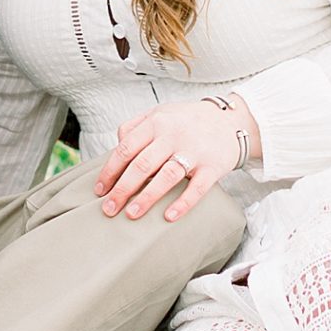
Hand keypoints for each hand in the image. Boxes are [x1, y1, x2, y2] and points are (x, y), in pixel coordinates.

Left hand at [95, 94, 260, 222]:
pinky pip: (197, 188)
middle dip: (122, 189)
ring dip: (146, 197)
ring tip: (131, 214)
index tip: (100, 189)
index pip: (126, 148)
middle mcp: (174, 135)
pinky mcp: (213, 167)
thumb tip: (116, 146)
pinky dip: (182, 203)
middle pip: (142, 164)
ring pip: (166, 176)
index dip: (110, 170)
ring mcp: (194, 151)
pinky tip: (168, 217)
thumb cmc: (188, 121)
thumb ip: (135, 126)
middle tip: (108, 209)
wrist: (230, 121)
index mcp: (157, 122)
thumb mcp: (161, 113)